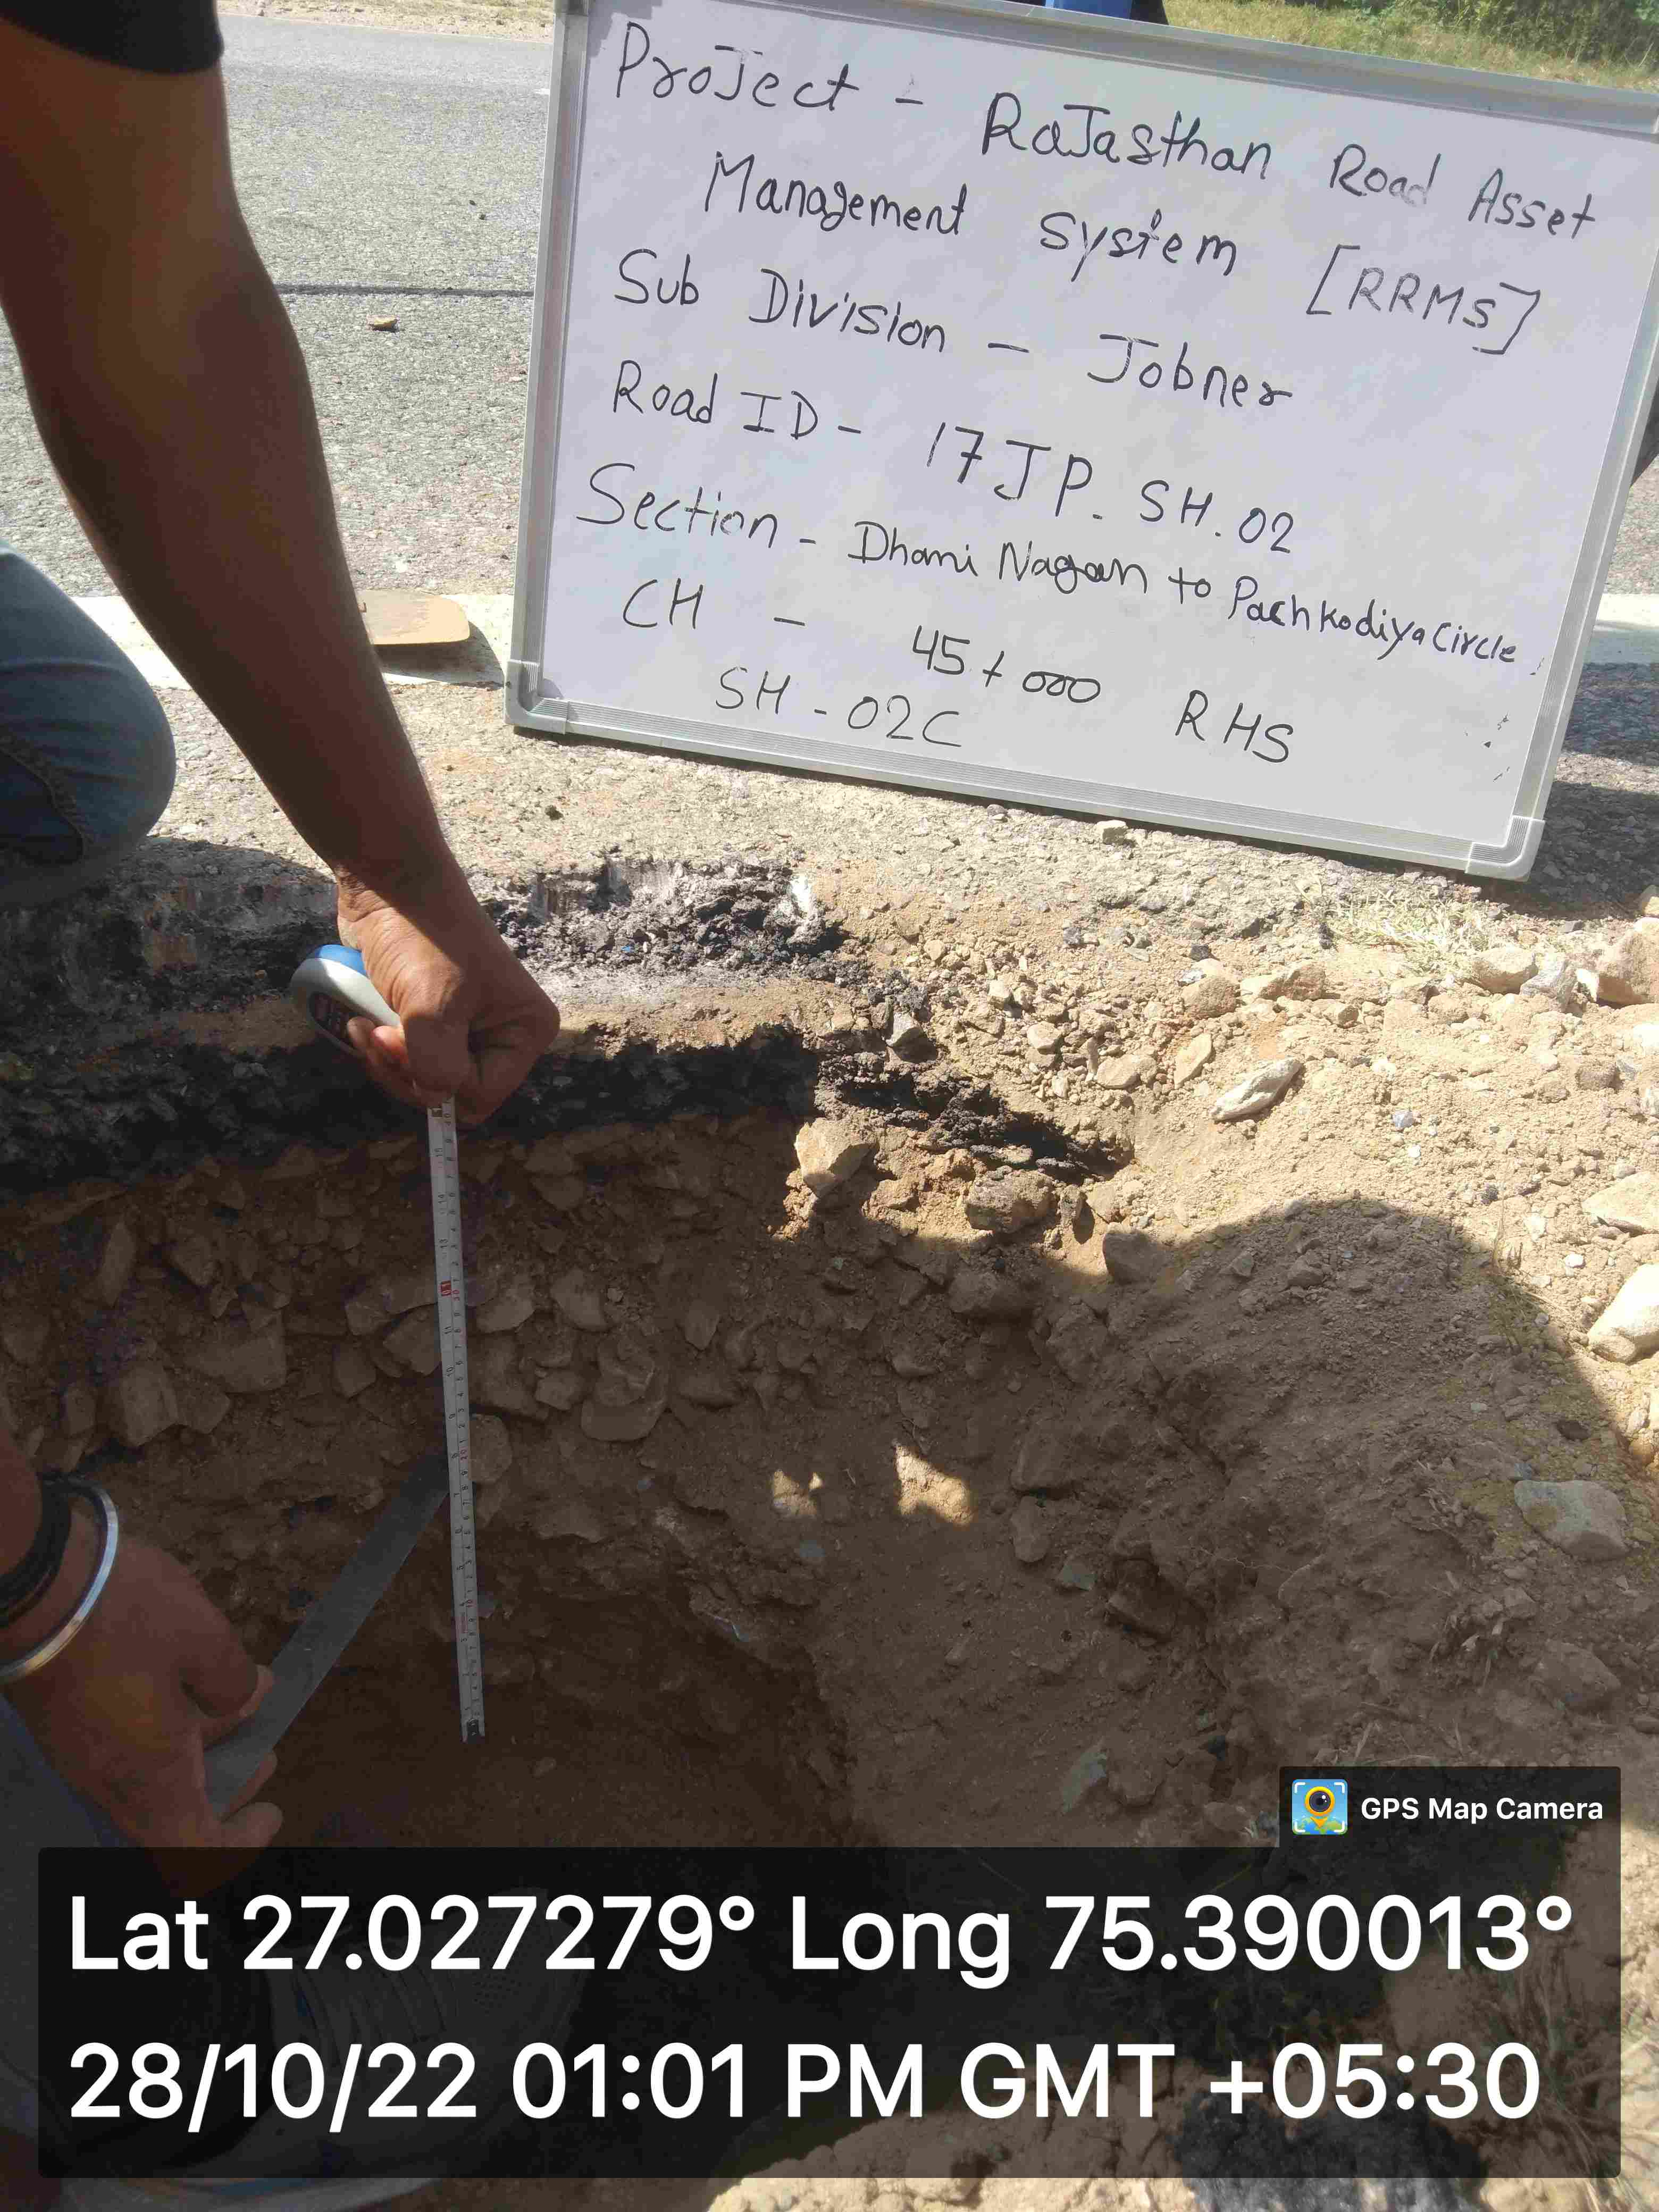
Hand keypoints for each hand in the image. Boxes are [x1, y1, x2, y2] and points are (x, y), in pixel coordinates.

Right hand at [4, 1526, 280, 1849]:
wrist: (30, 1581)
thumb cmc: (120, 1613)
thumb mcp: (204, 1637)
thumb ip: (231, 1680)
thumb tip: (246, 1697)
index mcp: (147, 1775)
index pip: (194, 1848)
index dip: (238, 1842)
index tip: (270, 1811)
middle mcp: (105, 1779)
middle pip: (170, 1817)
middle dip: (225, 1790)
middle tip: (264, 1755)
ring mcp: (76, 1753)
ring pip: (144, 1780)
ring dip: (196, 1755)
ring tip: (236, 1706)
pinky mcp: (60, 1723)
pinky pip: (117, 1751)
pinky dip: (160, 1734)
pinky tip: (183, 1683)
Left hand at [336, 863, 560, 1124]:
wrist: (387, 887)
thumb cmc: (422, 935)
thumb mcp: (432, 1006)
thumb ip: (437, 1064)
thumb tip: (434, 1096)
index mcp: (524, 1031)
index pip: (482, 1094)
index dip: (436, 1081)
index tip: (399, 1040)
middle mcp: (500, 1034)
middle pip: (451, 1092)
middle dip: (406, 1072)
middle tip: (377, 1034)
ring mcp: (464, 1028)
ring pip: (422, 1079)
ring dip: (385, 1061)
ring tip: (364, 1025)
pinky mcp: (430, 1020)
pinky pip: (405, 1058)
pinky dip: (379, 1049)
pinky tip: (362, 1022)